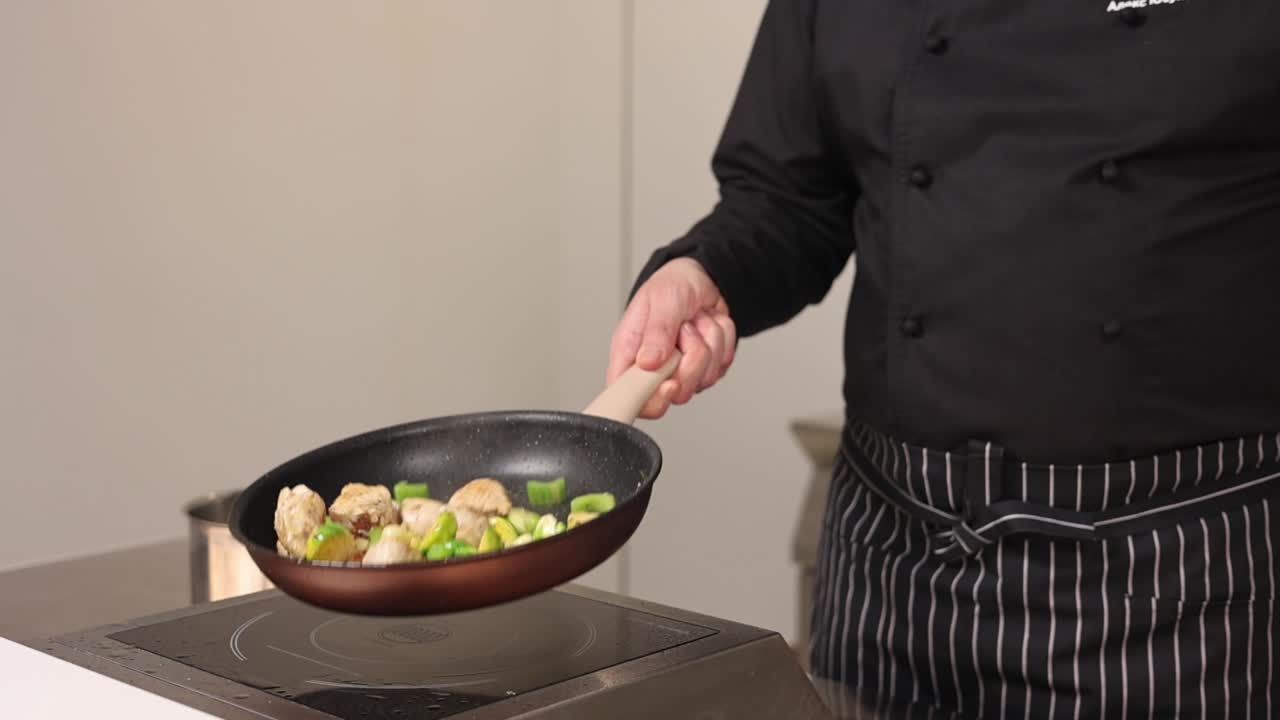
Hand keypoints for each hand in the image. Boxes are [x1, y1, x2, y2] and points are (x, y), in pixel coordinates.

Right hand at [607, 257, 736, 417]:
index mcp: (630, 354)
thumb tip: (647, 363)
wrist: (701, 278)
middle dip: (691, 362)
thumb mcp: (661, 299)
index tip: (669, 383)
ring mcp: (680, 372)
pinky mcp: (703, 369)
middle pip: (676, 394)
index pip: (629, 396)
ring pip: (704, 380)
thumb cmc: (672, 285)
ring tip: (694, 322)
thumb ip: (656, 332)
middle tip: (685, 331)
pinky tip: (706, 325)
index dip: (651, 400)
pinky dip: (721, 341)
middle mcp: (653, 368)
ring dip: (708, 343)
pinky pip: (721, 367)